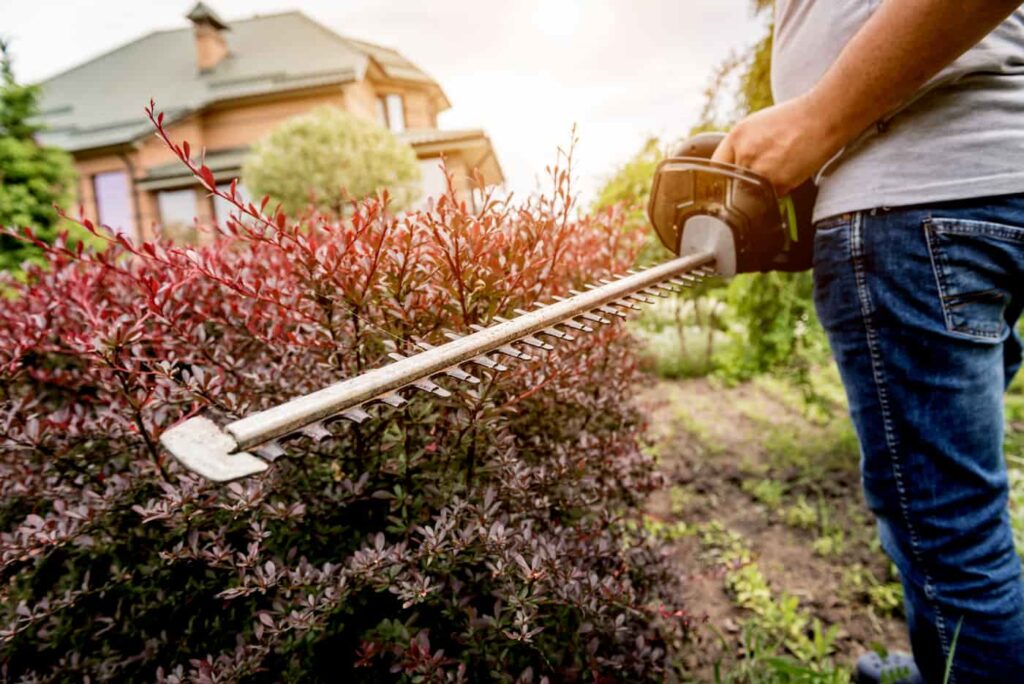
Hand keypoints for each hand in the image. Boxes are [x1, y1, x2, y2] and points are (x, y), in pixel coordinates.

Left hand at [711, 94, 844, 196]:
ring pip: (749, 194)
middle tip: (756, 177)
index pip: (715, 167)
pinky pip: (769, 198)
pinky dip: (775, 193)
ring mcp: (761, 170)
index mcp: (735, 137)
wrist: (822, 118)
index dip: (720, 176)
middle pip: (730, 184)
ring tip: (775, 172)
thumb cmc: (791, 119)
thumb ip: (738, 146)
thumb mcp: (755, 125)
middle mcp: (744, 154)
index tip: (723, 182)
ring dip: (757, 191)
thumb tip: (727, 171)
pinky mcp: (778, 183)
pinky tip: (786, 176)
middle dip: (740, 185)